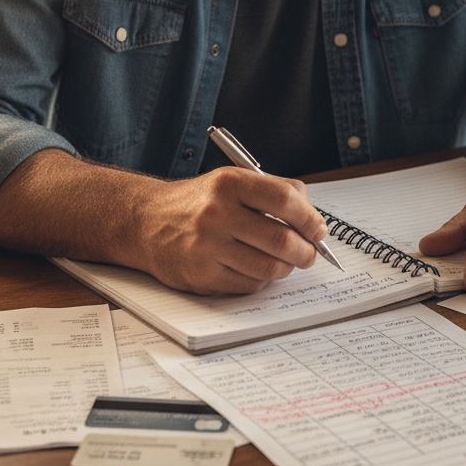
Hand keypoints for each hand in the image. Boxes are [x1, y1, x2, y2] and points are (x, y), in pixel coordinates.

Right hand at [134, 167, 330, 294]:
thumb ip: (274, 191)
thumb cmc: (199, 202)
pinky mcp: (201, 275)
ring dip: (286, 268)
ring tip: (284, 261)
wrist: (147, 222)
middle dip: (306, 251)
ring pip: (269, 267)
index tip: (318, 229)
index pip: (285, 199)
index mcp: (230, 183)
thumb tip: (313, 218)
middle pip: (281, 239)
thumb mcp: (232, 181)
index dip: (310, 218)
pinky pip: (249, 285)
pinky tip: (256, 268)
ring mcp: (208, 246)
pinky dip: (261, 279)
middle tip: (310, 253)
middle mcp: (217, 213)